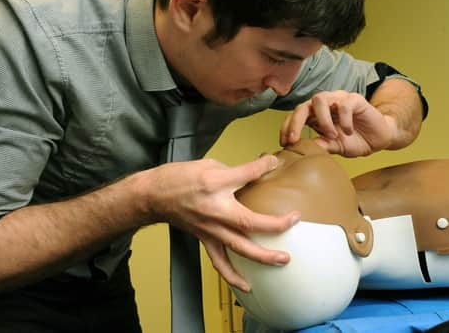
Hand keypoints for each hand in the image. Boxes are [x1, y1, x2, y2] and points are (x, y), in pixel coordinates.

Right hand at [141, 155, 299, 291]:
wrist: (153, 195)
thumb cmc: (179, 177)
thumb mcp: (208, 164)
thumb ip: (234, 170)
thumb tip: (258, 170)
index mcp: (214, 183)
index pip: (247, 174)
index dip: (263, 166)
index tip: (274, 162)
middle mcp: (214, 208)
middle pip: (249, 221)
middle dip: (275, 224)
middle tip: (294, 220)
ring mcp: (210, 227)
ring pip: (239, 246)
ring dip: (263, 255)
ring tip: (284, 259)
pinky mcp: (205, 239)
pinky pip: (219, 262)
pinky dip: (233, 276)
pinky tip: (247, 285)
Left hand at [280, 90, 396, 156]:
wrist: (380, 138)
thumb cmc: (356, 141)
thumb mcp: (336, 147)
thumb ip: (321, 145)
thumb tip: (303, 147)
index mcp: (316, 115)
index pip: (296, 116)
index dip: (287, 127)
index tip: (285, 143)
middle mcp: (325, 104)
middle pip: (303, 105)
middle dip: (295, 123)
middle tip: (294, 140)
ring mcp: (339, 99)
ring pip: (320, 99)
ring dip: (322, 120)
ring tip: (331, 135)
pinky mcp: (355, 99)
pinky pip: (344, 104)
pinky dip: (344, 120)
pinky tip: (349, 131)